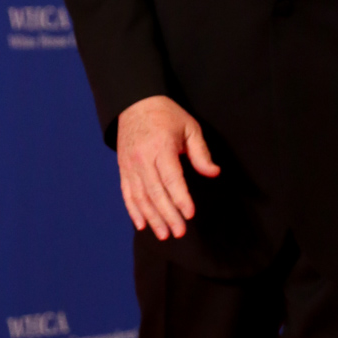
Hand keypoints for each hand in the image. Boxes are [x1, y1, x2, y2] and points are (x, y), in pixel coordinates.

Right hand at [116, 95, 220, 239]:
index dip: (180, 198)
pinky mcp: (123, 169)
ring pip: (140, 197)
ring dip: (152, 218)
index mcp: (161, 146)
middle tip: (179, 232)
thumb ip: (201, 152)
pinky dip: (134, 211)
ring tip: (164, 234)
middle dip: (168, 215)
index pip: (171, 178)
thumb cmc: (167, 116)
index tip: (189, 214)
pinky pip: (127, 194)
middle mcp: (142, 158)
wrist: (135, 103)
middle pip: (155, 192)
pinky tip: (142, 225)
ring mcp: (130, 165)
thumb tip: (214, 173)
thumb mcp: (190, 127)